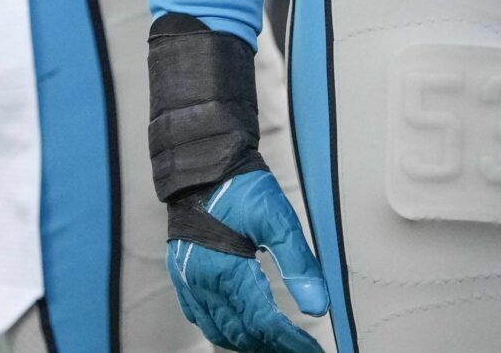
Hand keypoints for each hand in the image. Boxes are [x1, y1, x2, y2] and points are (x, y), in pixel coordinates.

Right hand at [166, 169, 329, 352]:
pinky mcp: (183, 277)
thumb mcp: (277, 219)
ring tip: (273, 345)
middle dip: (272, 346)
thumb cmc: (240, 188)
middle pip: (242, 333)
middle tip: (297, 348)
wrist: (202, 167)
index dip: (289, 341)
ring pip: (219, 331)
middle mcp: (204, 283)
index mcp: (227, 271)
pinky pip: (200, 318)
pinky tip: (238, 331)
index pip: (264, 322)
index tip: (311, 349)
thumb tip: (317, 306)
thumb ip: (298, 264)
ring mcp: (190, 283)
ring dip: (247, 344)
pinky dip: (222, 332)